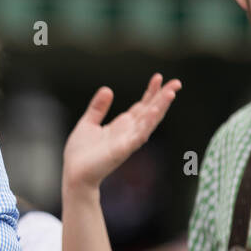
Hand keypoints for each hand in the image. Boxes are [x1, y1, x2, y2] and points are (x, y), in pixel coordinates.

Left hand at [62, 74, 180, 192]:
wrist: (74, 173)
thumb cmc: (81, 152)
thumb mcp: (88, 123)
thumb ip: (98, 108)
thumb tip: (107, 89)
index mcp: (122, 125)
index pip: (141, 106)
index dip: (150, 92)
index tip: (158, 77)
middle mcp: (129, 132)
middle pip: (150, 111)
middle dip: (163, 97)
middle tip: (176, 82)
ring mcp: (128, 141)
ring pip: (149, 121)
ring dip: (160, 107)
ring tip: (171, 92)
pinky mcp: (123, 149)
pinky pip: (139, 135)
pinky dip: (147, 123)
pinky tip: (154, 112)